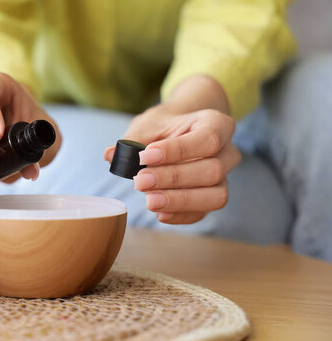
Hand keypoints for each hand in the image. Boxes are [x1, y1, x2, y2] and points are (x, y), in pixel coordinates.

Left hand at [104, 76, 240, 224]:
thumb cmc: (165, 126)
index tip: (145, 155)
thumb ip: (133, 139)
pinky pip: (204, 212)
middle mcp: (228, 152)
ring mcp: (224, 177)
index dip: (177, 151)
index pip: (207, 139)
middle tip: (140, 181)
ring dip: (181, 201)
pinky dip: (182, 216)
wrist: (179, 130)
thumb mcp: (149, 124)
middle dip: (174, 178)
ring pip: (215, 196)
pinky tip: (160, 213)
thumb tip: (112, 155)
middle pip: (212, 170)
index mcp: (217, 124)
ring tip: (149, 201)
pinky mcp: (212, 197)